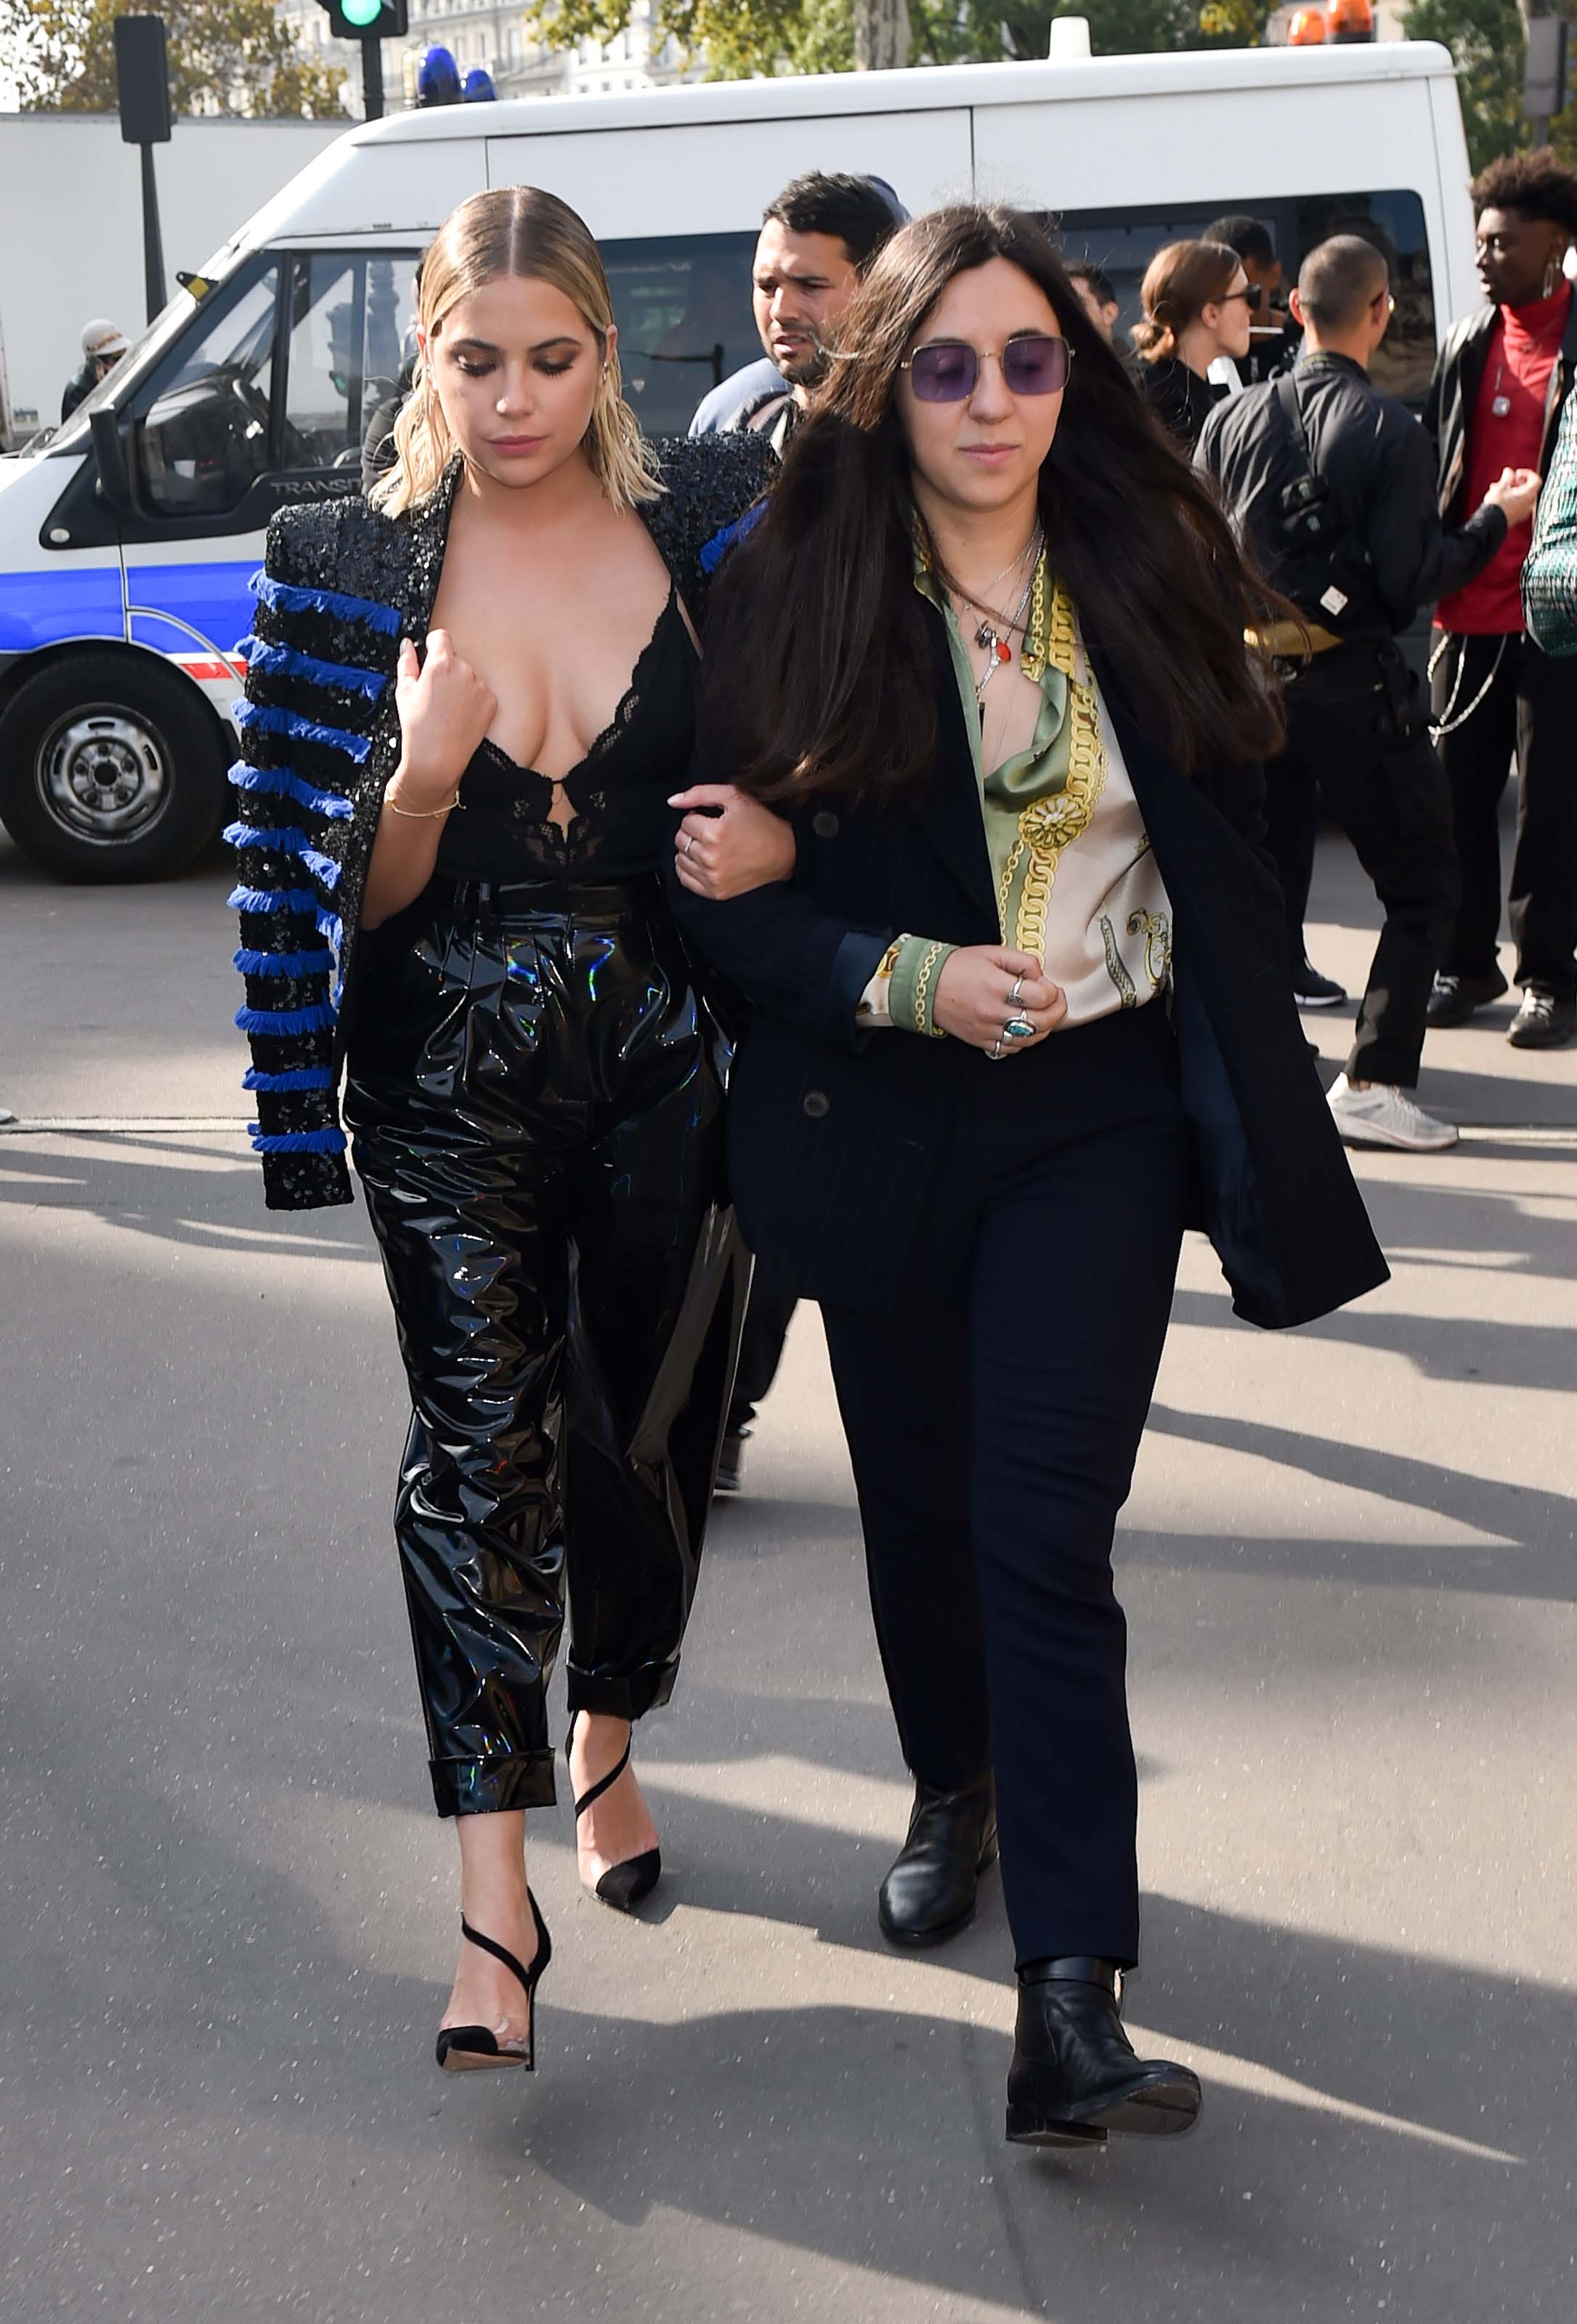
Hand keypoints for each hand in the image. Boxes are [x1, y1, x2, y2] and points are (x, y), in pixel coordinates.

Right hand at [389, 630, 496, 802]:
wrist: (437, 760)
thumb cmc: (418, 728)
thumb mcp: (404, 691)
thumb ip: (406, 662)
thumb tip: (408, 645)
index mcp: (441, 664)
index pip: (441, 636)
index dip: (432, 646)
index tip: (429, 656)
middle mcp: (465, 671)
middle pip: (455, 658)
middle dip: (445, 669)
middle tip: (434, 693)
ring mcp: (481, 687)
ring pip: (468, 675)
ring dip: (460, 684)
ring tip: (446, 708)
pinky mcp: (491, 702)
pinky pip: (480, 692)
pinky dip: (472, 700)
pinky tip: (459, 715)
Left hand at [669, 783, 796, 898]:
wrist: (784, 853)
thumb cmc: (762, 824)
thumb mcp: (734, 797)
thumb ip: (699, 793)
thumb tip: (672, 801)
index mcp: (714, 833)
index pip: (685, 821)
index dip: (698, 817)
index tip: (713, 820)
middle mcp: (710, 858)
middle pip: (680, 839)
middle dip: (693, 833)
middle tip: (713, 833)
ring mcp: (712, 877)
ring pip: (680, 859)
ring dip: (690, 850)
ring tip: (711, 847)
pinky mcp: (715, 892)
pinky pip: (685, 879)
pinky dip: (688, 869)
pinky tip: (703, 861)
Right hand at [932, 946, 1065, 1053]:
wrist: (925, 986)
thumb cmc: (958, 966)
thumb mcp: (993, 952)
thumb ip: (1023, 961)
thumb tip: (1041, 977)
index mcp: (997, 986)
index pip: (1041, 997)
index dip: (1052, 991)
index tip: (1048, 985)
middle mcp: (993, 1011)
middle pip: (1041, 1021)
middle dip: (1057, 1011)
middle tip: (1057, 1001)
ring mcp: (986, 1030)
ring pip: (1030, 1039)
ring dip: (1044, 1028)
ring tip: (1044, 1015)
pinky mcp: (980, 1041)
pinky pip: (1011, 1049)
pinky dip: (1024, 1041)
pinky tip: (1025, 1028)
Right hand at [1483, 465, 1540, 527]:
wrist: (1490, 523)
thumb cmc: (1497, 506)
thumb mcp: (1501, 486)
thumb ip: (1507, 476)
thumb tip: (1508, 472)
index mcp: (1529, 494)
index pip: (1536, 480)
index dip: (1527, 473)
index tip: (1517, 473)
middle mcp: (1529, 504)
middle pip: (1528, 489)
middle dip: (1517, 483)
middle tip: (1507, 481)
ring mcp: (1523, 512)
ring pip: (1521, 497)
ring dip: (1512, 491)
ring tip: (1499, 489)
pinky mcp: (1516, 518)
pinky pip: (1517, 505)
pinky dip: (1511, 500)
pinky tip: (1499, 499)